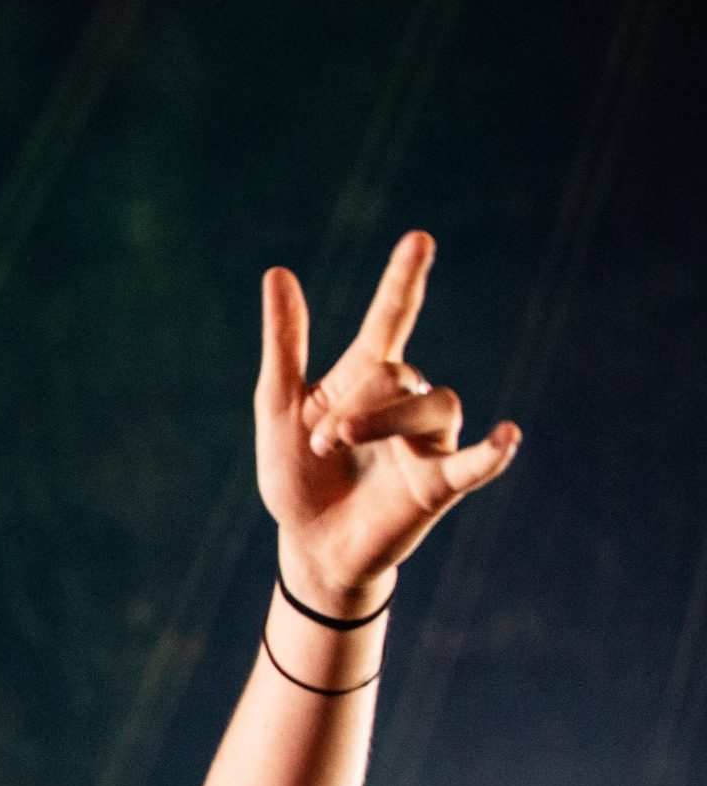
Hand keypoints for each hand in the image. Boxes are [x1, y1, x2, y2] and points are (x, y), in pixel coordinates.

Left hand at [255, 231, 521, 611]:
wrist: (308, 545)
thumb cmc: (296, 475)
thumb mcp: (279, 406)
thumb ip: (286, 344)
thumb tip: (278, 272)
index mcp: (364, 379)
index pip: (393, 318)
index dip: (405, 281)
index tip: (420, 240)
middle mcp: (404, 402)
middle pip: (397, 373)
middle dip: (354, 403)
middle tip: (321, 440)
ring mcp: (428, 442)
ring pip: (433, 405)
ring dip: (385, 420)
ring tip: (340, 441)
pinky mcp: (439, 484)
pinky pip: (475, 462)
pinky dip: (492, 451)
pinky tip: (507, 436)